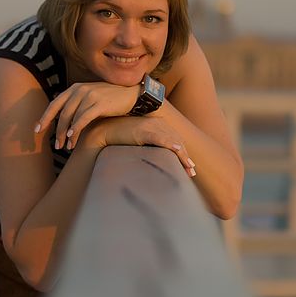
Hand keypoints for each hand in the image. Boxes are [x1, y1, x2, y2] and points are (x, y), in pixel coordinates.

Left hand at [35, 82, 139, 148]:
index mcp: (74, 89)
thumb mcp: (90, 98)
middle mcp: (80, 90)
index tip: (37, 131)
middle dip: (57, 131)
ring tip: (67, 147)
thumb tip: (64, 123)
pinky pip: (84, 117)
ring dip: (67, 134)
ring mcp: (90, 95)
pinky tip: (73, 137)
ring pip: (71, 117)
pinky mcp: (99, 103)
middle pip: (62, 113)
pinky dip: (76, 128)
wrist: (132, 94)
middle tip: (57, 146)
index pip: (54, 104)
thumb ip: (77, 106)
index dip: (44, 118)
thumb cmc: (111, 100)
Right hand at [81, 116, 196, 177]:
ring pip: (172, 141)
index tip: (189, 166)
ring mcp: (151, 127)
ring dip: (182, 155)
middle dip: (185, 157)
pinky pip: (161, 138)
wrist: (104, 130)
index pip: (174, 140)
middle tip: (191, 171)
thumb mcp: (136, 142)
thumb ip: (146, 148)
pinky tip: (178, 150)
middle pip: (176, 142)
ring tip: (189, 167)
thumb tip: (150, 162)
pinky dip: (171, 144)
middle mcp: (157, 125)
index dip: (183, 153)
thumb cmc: (119, 138)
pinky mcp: (144, 130)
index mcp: (157, 126)